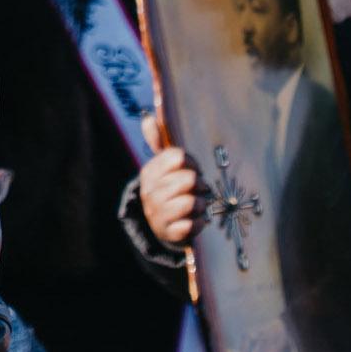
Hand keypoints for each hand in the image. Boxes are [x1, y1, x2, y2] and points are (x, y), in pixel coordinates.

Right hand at [137, 112, 202, 248]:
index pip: (179, 158)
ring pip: (192, 202)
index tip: (192, 169)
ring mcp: (158, 214)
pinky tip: (197, 219)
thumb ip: (158, 141)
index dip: (192, 162)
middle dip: (200, 184)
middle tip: (197, 189)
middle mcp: (151, 192)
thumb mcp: (162, 166)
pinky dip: (200, 222)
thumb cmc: (169, 189)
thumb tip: (148, 118)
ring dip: (202, 204)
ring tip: (198, 204)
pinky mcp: (170, 233)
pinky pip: (193, 225)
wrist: (160, 226)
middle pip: (189, 180)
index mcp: (150, 172)